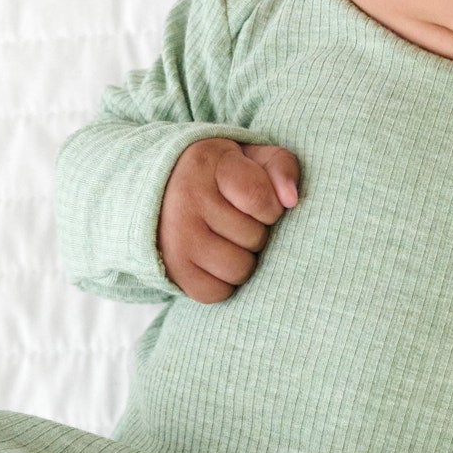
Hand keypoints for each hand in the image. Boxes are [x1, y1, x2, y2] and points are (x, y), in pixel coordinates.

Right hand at [157, 138, 300, 302]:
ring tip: (227, 241)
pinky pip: (217, 292)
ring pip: (239, 269)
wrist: (161, 195)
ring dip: (243, 260)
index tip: (260, 203)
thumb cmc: (221, 177)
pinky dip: (223, 283)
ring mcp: (176, 237)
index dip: (271, 208)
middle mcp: (186, 199)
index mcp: (206, 163)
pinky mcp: (172, 269)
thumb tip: (291, 200)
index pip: (258, 198)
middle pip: (254, 238)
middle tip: (235, 221)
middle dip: (256, 233)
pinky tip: (213, 261)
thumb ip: (281, 167)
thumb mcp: (251, 159)